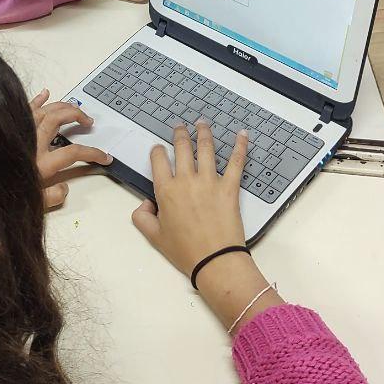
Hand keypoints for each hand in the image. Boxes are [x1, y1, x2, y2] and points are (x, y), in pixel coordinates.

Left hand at [30, 89, 111, 209]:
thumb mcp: (29, 206)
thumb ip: (51, 198)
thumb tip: (65, 189)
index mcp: (40, 165)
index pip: (75, 154)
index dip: (93, 153)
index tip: (105, 157)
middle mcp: (31, 144)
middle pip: (59, 120)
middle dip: (77, 116)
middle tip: (88, 120)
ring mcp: (19, 132)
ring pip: (45, 111)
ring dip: (61, 106)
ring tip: (74, 107)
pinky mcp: (5, 126)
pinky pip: (24, 107)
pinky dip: (36, 99)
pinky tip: (45, 93)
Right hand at [132, 122, 280, 333]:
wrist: (215, 260)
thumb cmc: (184, 251)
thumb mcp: (154, 236)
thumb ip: (142, 218)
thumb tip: (145, 204)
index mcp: (166, 190)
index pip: (159, 160)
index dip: (158, 151)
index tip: (160, 149)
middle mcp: (186, 179)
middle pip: (182, 147)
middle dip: (180, 134)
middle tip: (180, 126)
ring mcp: (210, 181)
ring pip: (206, 148)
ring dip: (204, 132)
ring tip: (202, 123)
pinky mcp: (230, 187)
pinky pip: (236, 162)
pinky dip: (240, 146)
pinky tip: (242, 134)